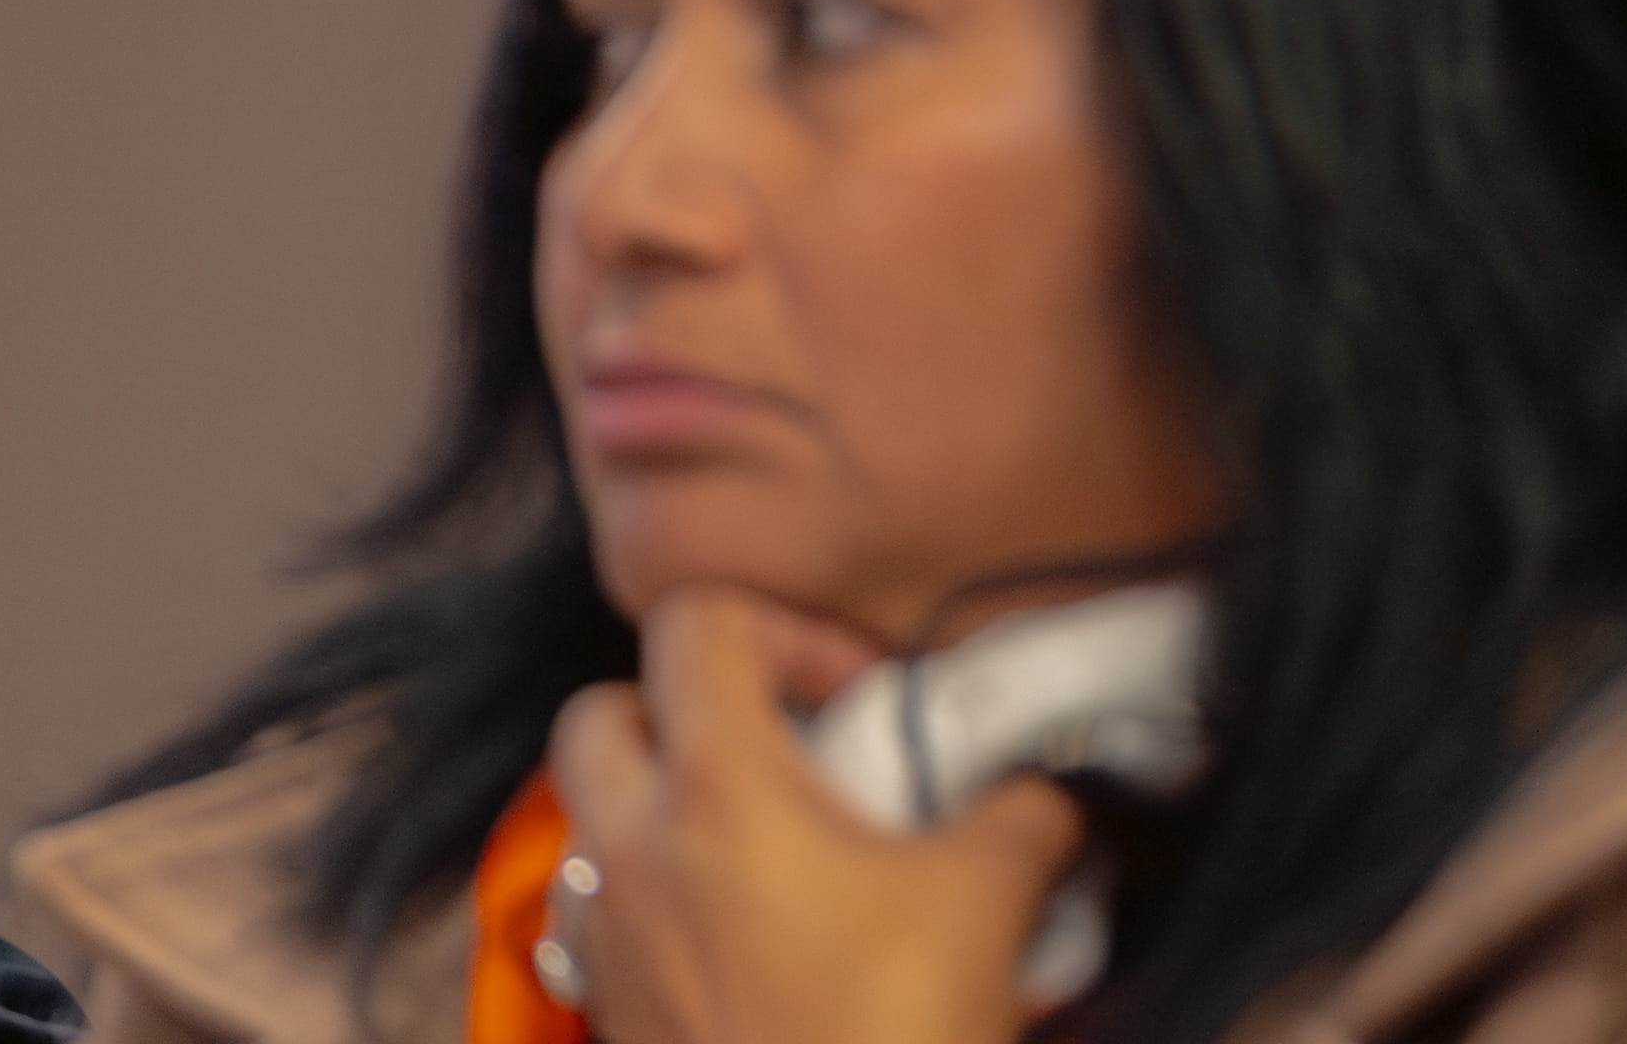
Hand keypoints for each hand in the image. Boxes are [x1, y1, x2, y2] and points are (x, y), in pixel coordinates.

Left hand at [546, 586, 1087, 1043]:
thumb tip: (1042, 790)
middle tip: (781, 755)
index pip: (697, 624)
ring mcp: (604, 946)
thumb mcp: (992, 894)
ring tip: (755, 851)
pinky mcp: (607, 1023)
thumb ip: (1022, 809)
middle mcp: (631, 853)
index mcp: (716, 789)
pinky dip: (648, 908)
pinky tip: (732, 943)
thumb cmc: (896, 1028)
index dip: (784, 629)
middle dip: (683, 711)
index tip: (859, 696)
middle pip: (600, 715)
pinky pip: (595, 927)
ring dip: (652, 812)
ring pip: (584, 827)